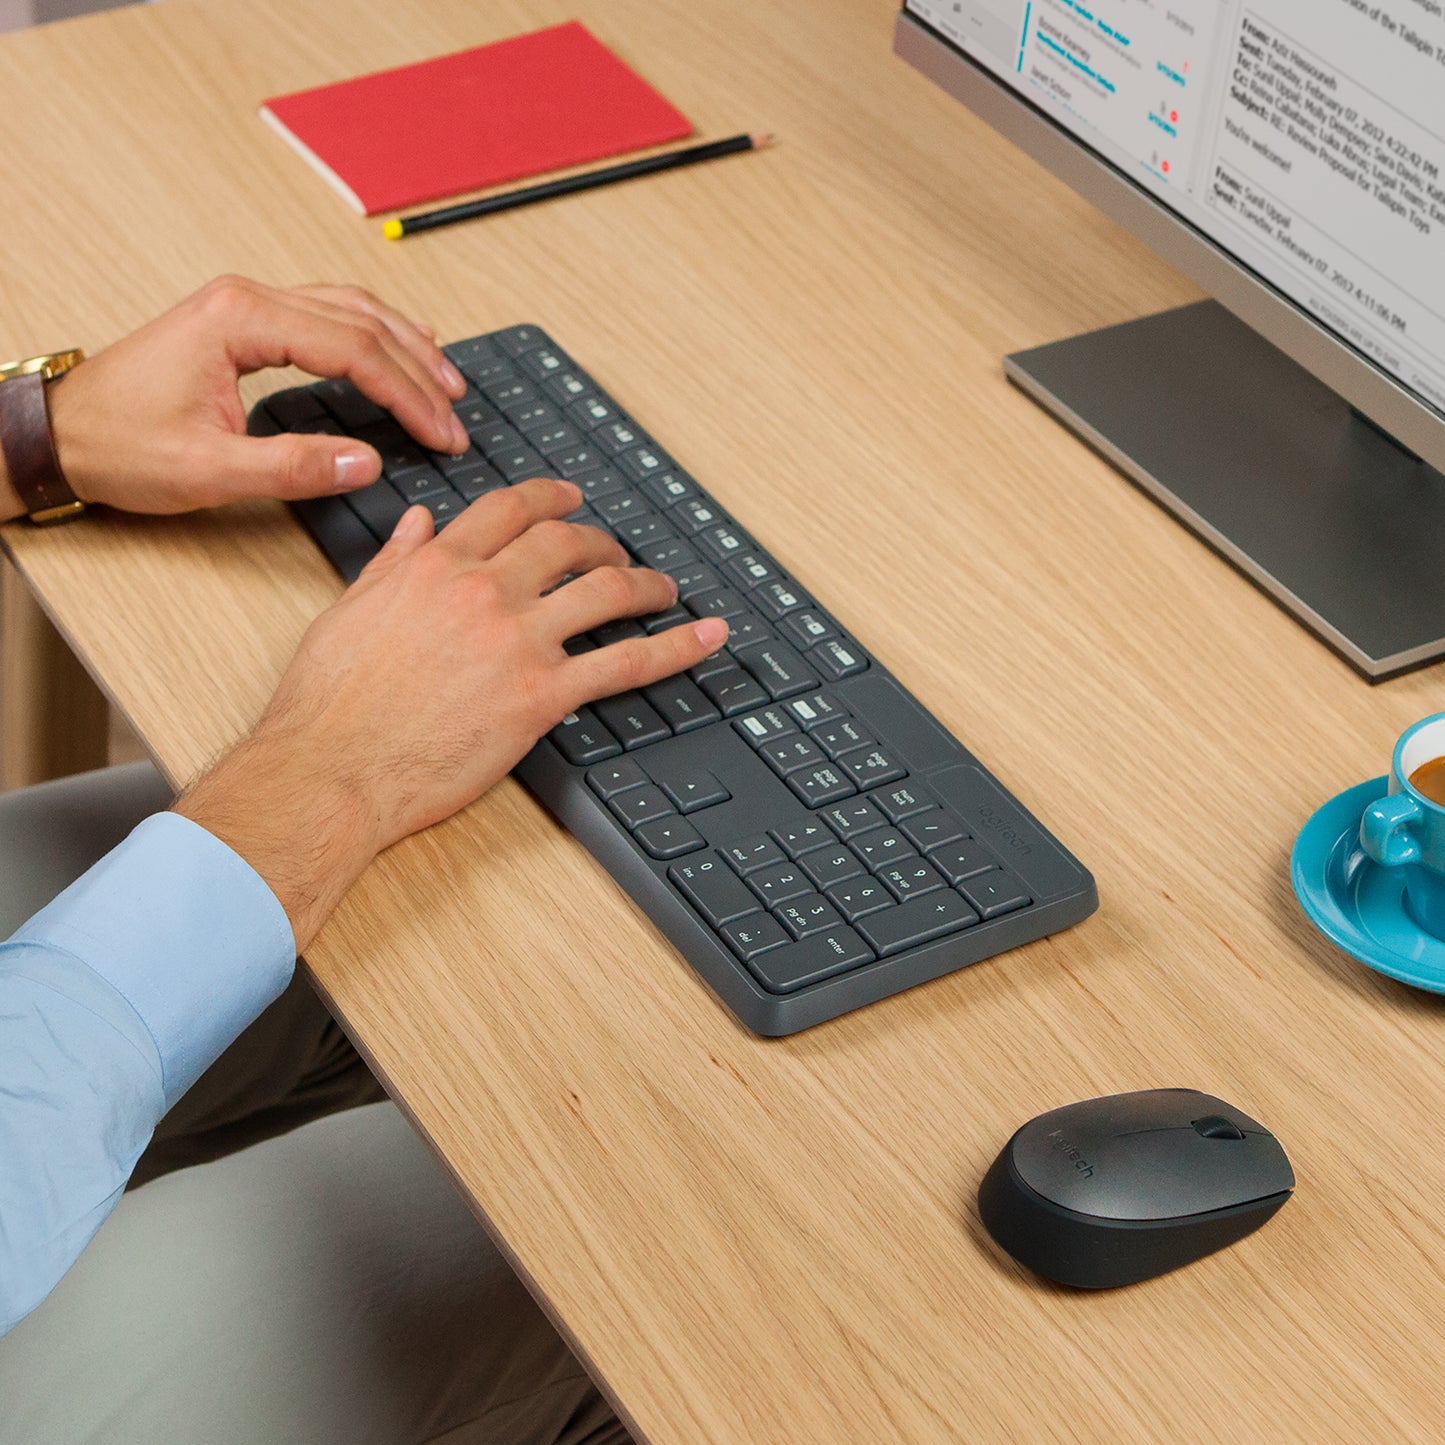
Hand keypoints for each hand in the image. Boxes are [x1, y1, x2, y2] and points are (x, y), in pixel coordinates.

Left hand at [40, 275, 467, 515]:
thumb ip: (293, 467)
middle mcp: (248, 299)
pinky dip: (373, 335)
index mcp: (242, 321)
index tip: (441, 433)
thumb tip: (367, 462)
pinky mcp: (245, 323)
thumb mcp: (208, 471)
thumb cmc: (120, 445)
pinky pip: (327, 315)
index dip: (407, 395)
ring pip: (349, 309)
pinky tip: (399, 349)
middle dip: (418, 370)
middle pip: (361, 320)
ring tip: (446, 381)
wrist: (62, 431)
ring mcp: (247, 306)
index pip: (353, 349)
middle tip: (456, 416)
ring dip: (403, 344)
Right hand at [175, 478, 729, 949]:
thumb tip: (418, 525)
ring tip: (664, 590)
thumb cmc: (328, 704)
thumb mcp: (349, 612)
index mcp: (435, 566)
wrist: (330, 769)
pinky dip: (676, 647)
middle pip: (566, 543)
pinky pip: (626, 661)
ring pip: (605, 590)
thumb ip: (394, 564)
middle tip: (618, 553)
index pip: (508, 510)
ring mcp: (518, 640)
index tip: (570, 500)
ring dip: (645, 584)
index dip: (550, 498)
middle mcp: (483, 590)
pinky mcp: (542, 695)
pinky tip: (707, 637)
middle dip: (602, 541)